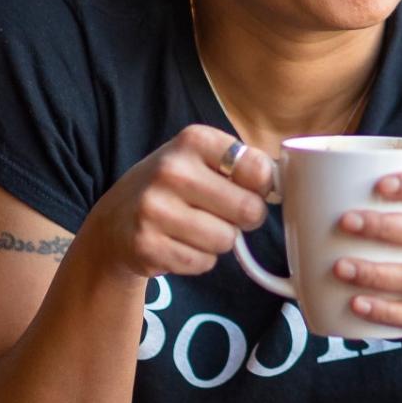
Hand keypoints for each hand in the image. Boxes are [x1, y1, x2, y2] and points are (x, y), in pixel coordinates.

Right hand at [87, 125, 270, 282]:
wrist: (115, 221)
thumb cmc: (173, 187)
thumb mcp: (202, 159)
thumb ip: (245, 165)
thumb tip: (286, 184)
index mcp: (193, 139)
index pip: (258, 169)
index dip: (261, 187)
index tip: (247, 187)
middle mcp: (171, 169)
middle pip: (248, 210)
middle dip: (245, 219)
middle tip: (224, 213)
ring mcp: (155, 209)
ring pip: (227, 240)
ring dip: (220, 240)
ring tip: (194, 227)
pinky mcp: (147, 246)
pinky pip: (204, 263)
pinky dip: (199, 259)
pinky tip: (178, 243)